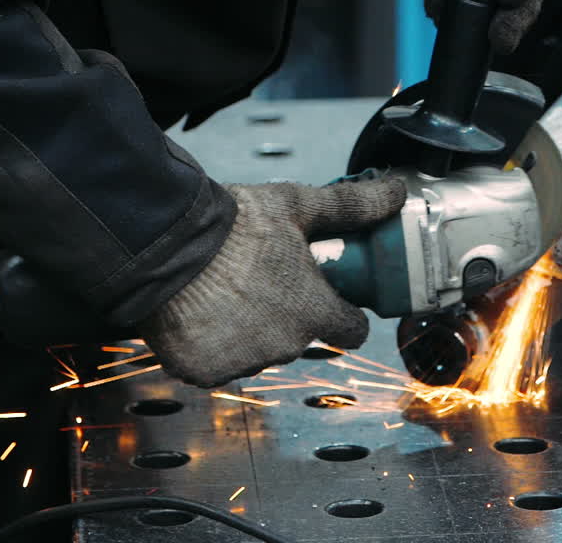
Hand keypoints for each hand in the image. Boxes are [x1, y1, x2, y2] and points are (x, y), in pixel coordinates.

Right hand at [139, 179, 405, 387]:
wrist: (164, 244)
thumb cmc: (235, 225)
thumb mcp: (299, 206)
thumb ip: (353, 205)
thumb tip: (397, 190)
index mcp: (314, 312)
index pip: (351, 330)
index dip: (344, 315)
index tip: (333, 300)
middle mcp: (284, 346)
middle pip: (299, 338)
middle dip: (288, 316)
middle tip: (263, 282)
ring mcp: (243, 362)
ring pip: (257, 352)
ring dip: (250, 332)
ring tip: (227, 294)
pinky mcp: (204, 372)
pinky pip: (218, 363)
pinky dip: (211, 345)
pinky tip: (201, 314)